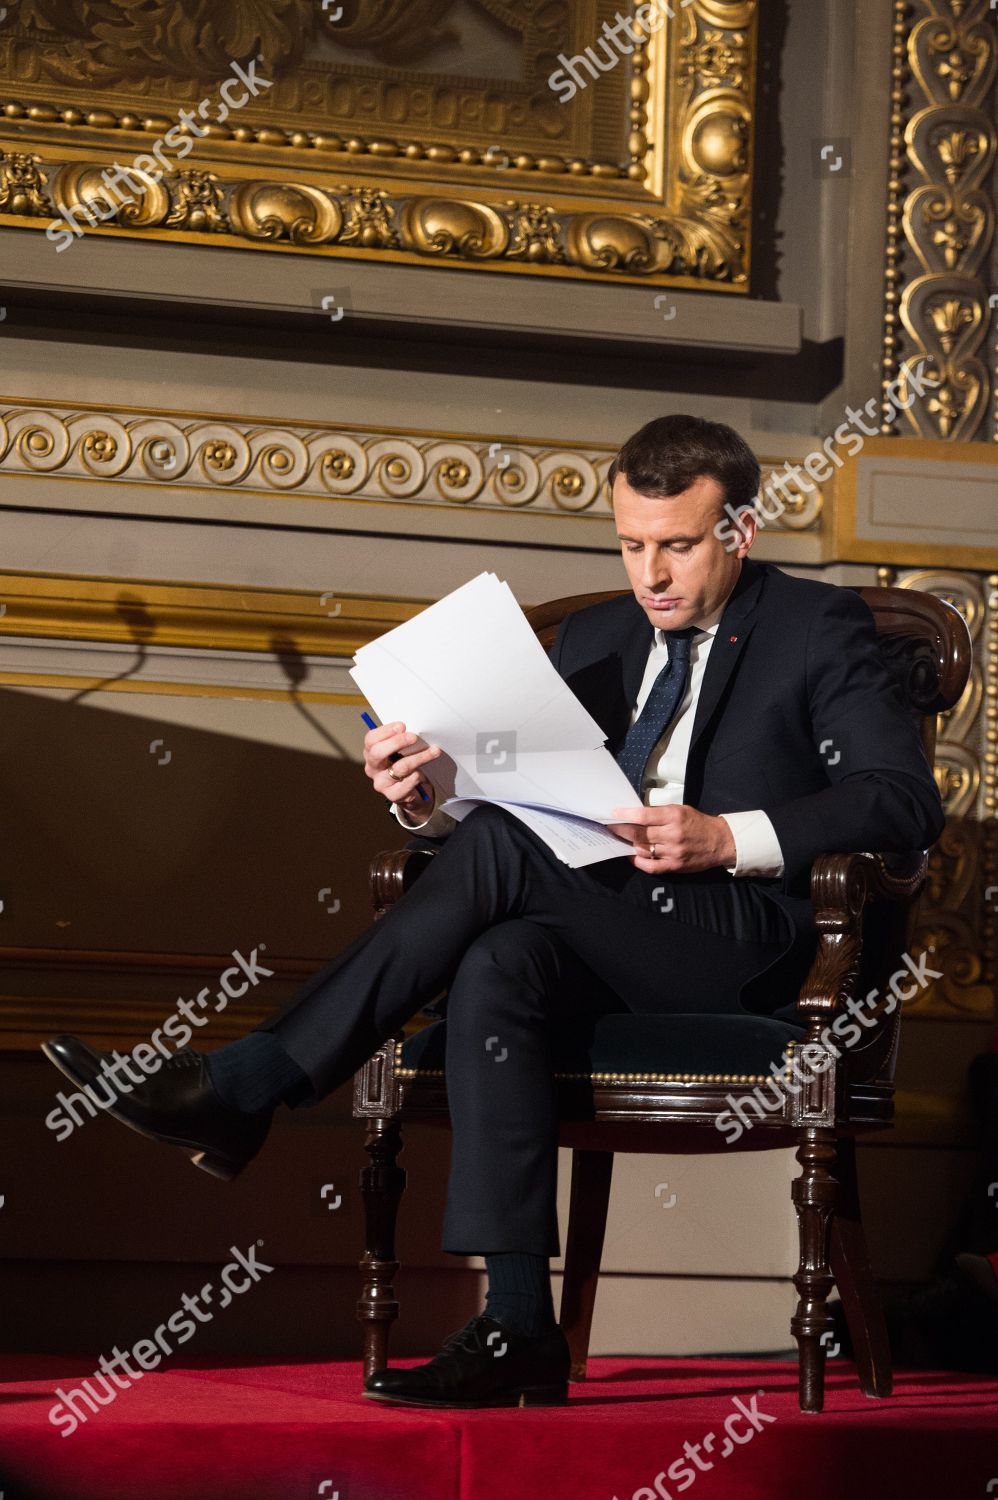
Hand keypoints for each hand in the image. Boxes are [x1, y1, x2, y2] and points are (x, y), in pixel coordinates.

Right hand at [364, 720, 441, 814]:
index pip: (371, 739)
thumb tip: (414, 728)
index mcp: (371, 753)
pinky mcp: (392, 795)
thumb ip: (401, 739)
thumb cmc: (404, 764)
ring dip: (419, 757)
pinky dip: (417, 776)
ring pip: (399, 767)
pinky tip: (423, 773)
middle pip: (377, 753)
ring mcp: (381, 783)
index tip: (402, 726)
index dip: (385, 731)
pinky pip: (407, 783)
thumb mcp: (400, 750)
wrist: (412, 791)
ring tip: (434, 751)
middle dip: (397, 742)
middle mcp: (372, 768)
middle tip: (414, 737)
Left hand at [607, 803, 735, 873]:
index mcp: (674, 816)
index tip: (613, 814)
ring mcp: (673, 852)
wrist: (720, 842)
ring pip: (642, 850)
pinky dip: (637, 861)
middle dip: (621, 830)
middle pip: (639, 834)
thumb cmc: (698, 823)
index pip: (643, 815)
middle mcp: (673, 834)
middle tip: (610, 827)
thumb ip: (659, 813)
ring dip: (628, 845)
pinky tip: (631, 855)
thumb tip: (635, 815)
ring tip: (620, 840)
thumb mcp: (680, 810)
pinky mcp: (674, 866)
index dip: (625, 815)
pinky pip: (650, 866)